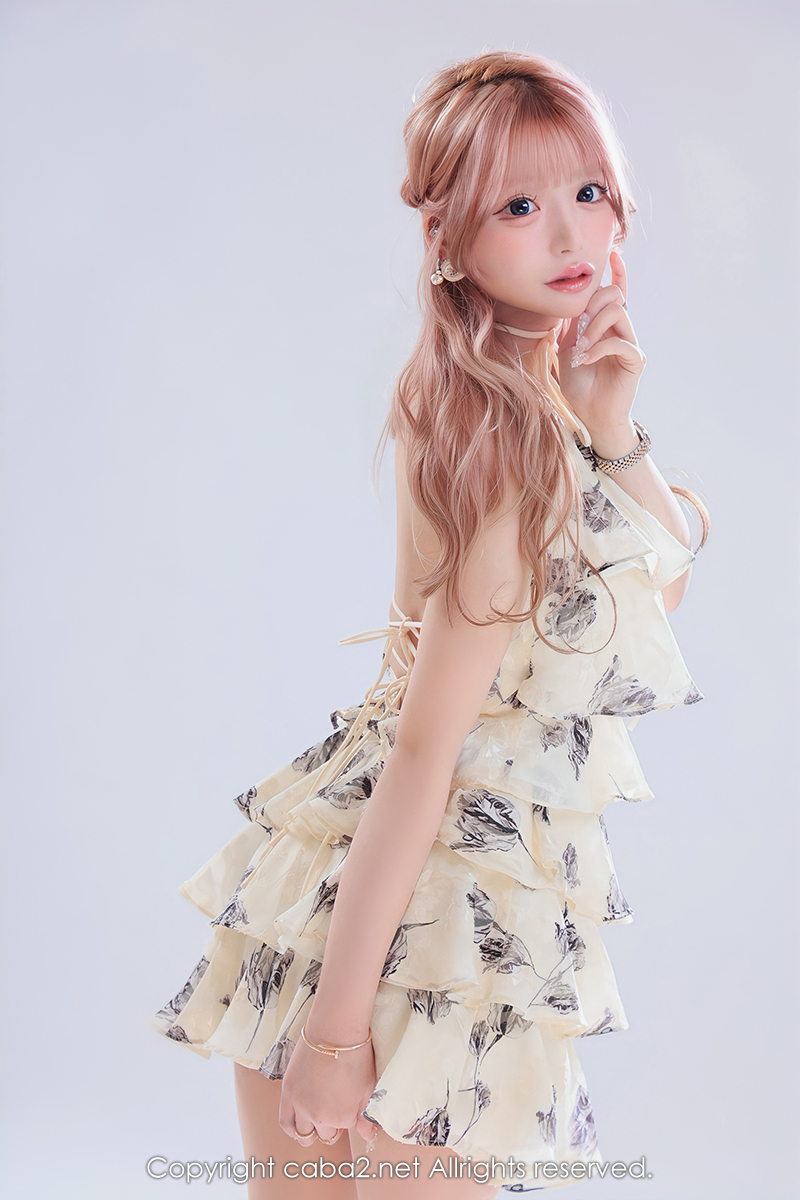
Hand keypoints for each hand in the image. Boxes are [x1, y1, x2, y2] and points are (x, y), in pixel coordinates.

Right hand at [278, 1021, 377, 1148]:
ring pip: (304, 1133)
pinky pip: (285, 1123)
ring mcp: (301, 1105)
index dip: (349, 1114)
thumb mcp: (368, 1086)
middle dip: (332, 1123)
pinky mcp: (288, 1092)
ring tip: (318, 1112)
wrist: (334, 1029)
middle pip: (326, 1132)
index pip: (346, 1127)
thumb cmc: (355, 1054)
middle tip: (335, 1103)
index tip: (349, 1101)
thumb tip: (368, 1135)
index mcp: (343, 1117)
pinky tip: (299, 1123)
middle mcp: (320, 1116)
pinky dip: (292, 1129)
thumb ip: (366, 1115)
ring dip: (312, 1127)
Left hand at [555, 248, 645, 452]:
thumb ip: (569, 327)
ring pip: (617, 314)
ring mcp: (630, 344)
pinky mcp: (635, 360)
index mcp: (606, 326)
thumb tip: (565, 303)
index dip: (617, 273)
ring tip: (580, 349)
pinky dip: (599, 348)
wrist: (590, 414)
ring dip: (593, 328)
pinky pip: (620, 342)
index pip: (616, 293)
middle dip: (593, 305)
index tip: (613, 254)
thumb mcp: (566, 350)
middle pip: (614, 297)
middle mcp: (621, 330)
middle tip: (578, 329)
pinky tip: (585, 360)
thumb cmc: (580, 384)